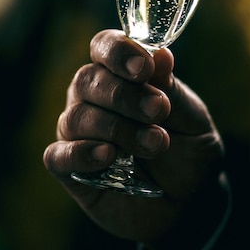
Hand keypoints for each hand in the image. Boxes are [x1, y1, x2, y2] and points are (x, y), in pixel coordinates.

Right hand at [43, 29, 227, 249]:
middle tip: (158, 112)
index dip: (118, 52)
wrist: (190, 202)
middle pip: (87, 80)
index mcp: (122, 75)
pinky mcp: (70, 169)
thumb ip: (172, 89)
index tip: (144, 68)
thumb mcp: (192, 119)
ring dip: (118, 129)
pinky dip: (80, 154)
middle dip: (125, 96)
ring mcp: (78, 133)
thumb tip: (160, 54)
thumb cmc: (189, 151)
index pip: (104, 46)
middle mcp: (93, 98)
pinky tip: (108, 157)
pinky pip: (57, 155)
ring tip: (156, 145)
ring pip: (76, 117)